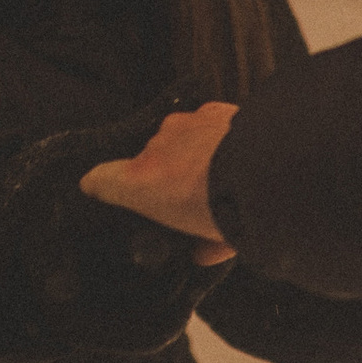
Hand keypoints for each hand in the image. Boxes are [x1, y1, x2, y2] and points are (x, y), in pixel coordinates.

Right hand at [81, 102, 237, 259]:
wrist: (266, 172)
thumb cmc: (230, 207)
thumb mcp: (212, 238)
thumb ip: (203, 245)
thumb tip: (204, 254)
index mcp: (142, 182)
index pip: (102, 179)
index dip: (100, 184)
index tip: (95, 188)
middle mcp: (156, 148)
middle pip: (152, 161)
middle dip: (172, 176)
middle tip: (197, 195)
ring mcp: (184, 125)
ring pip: (181, 140)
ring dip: (197, 155)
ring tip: (224, 173)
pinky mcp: (213, 108)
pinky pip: (208, 123)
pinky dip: (220, 136)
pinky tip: (240, 153)